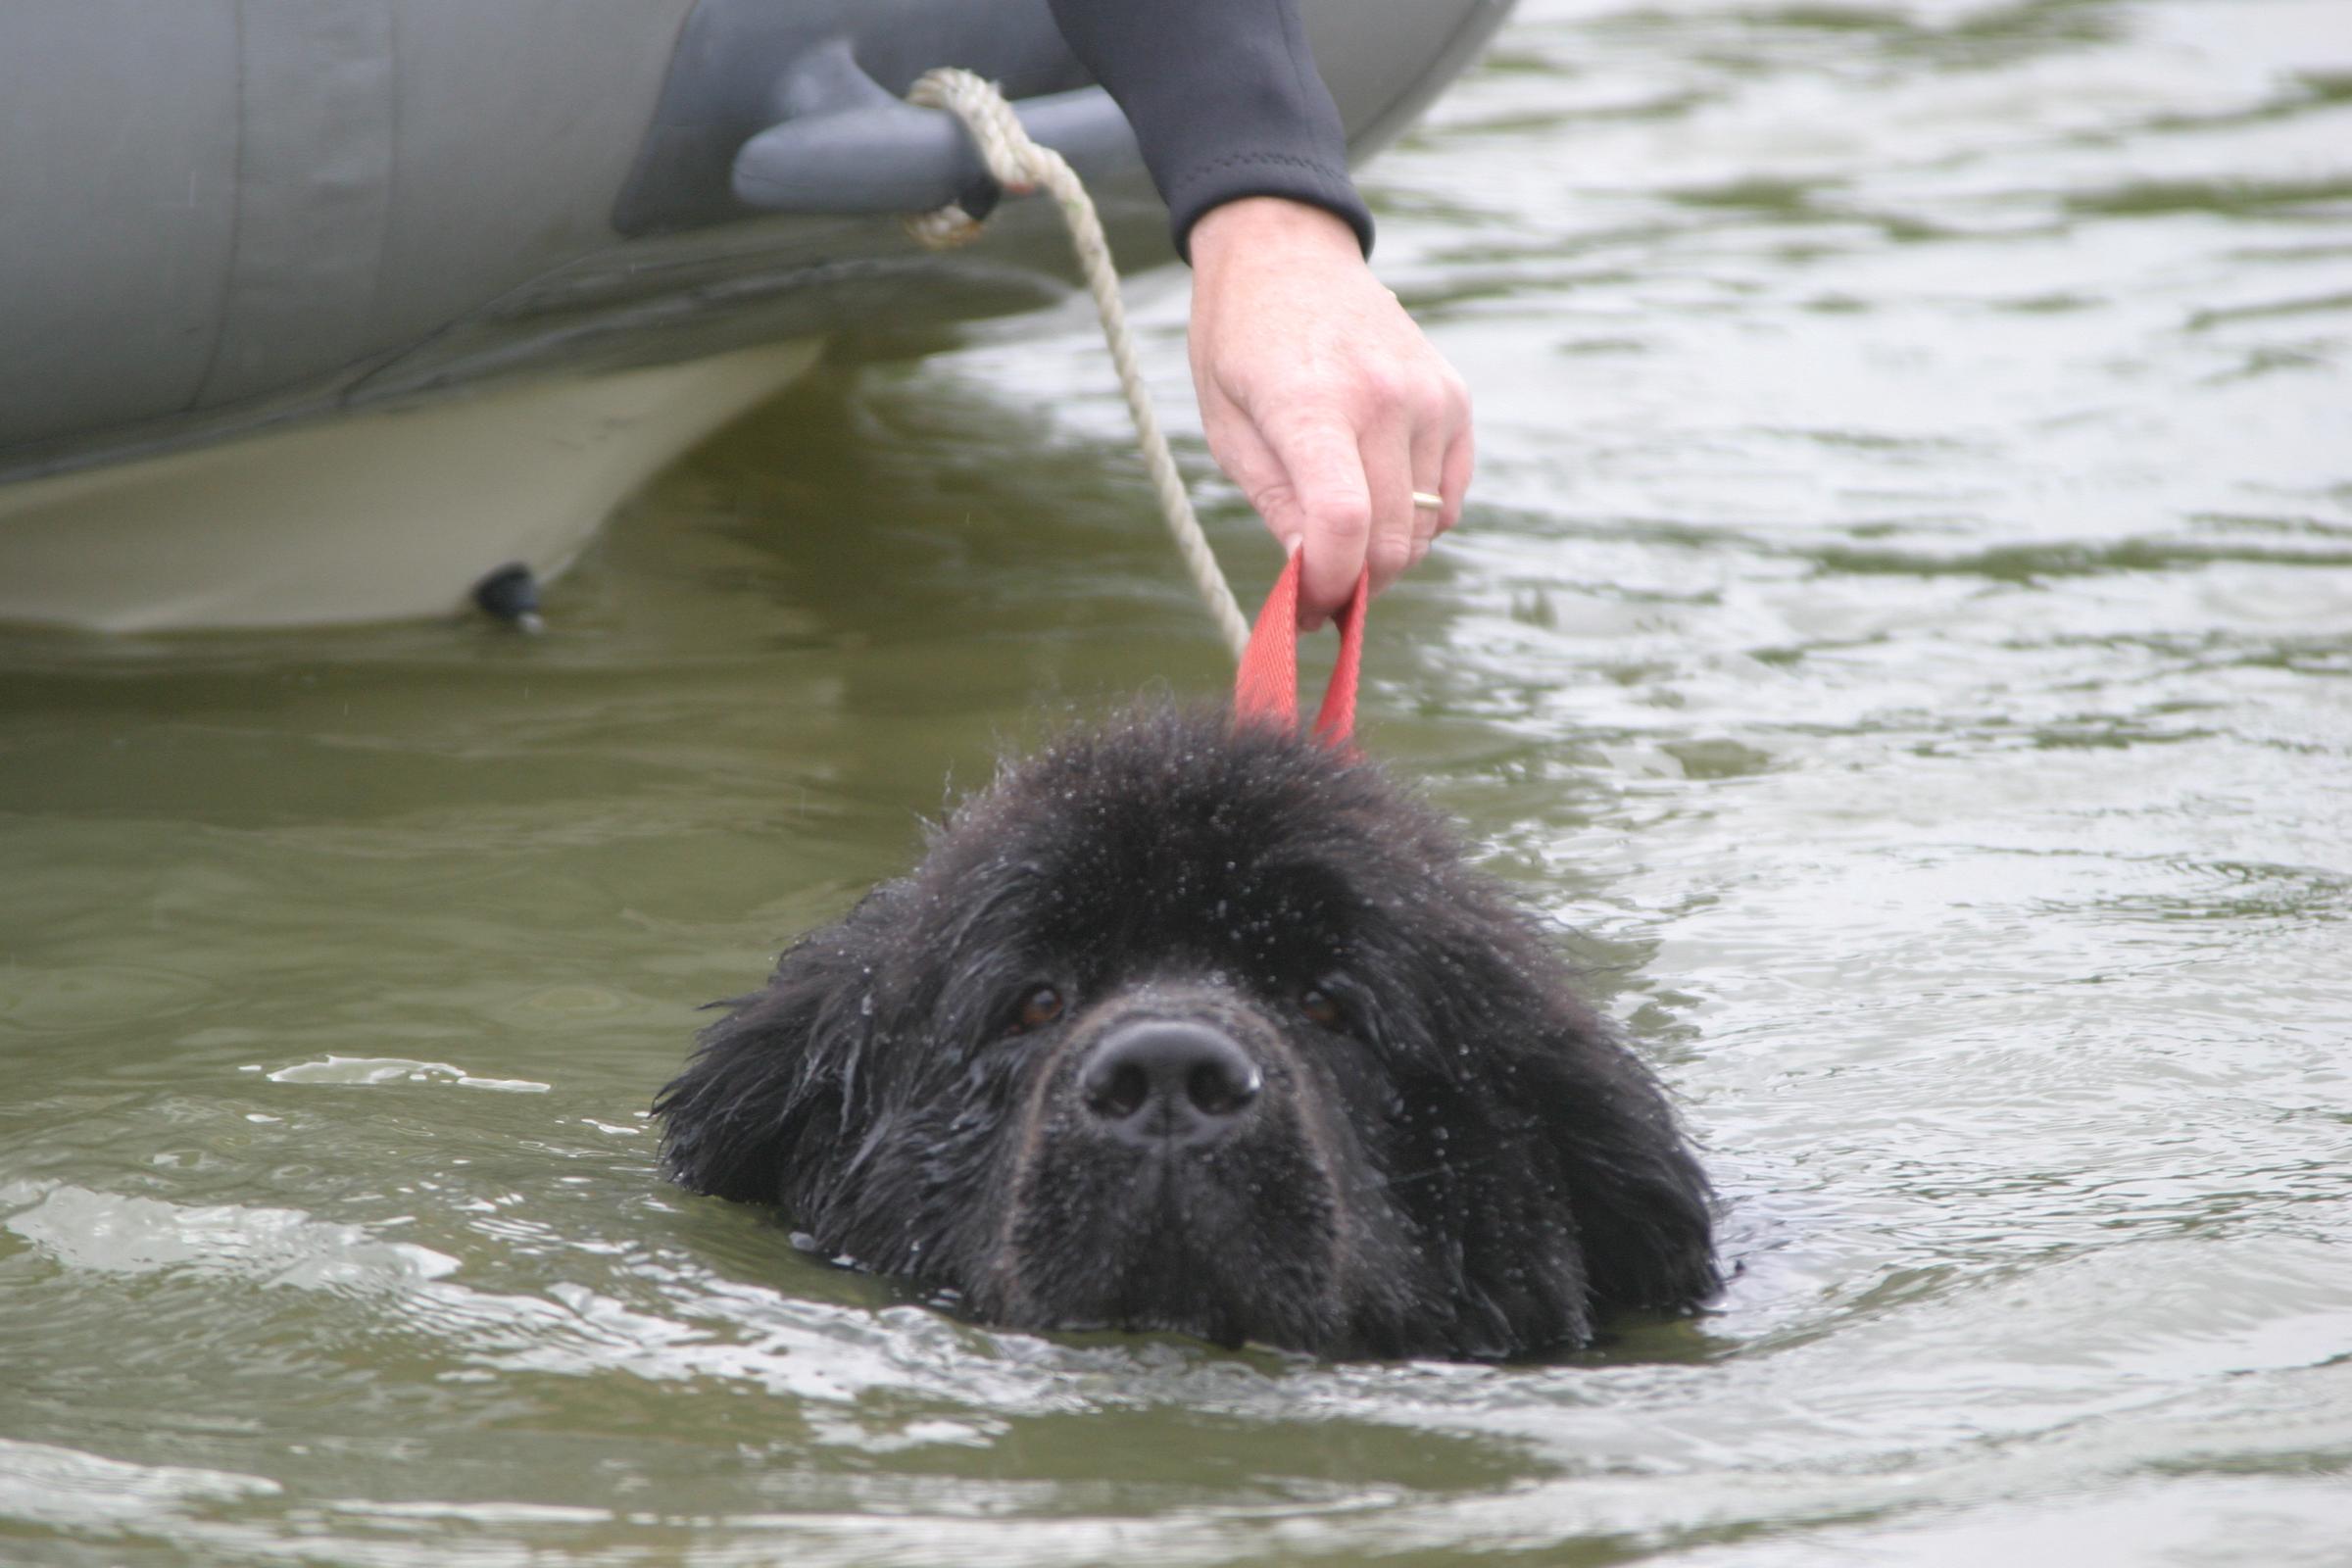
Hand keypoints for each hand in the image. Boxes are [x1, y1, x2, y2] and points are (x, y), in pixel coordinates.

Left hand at [1186, 197, 1471, 627]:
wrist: (1287, 253)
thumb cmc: (1240, 345)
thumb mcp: (1227, 428)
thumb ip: (1275, 504)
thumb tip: (1312, 578)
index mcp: (1311, 403)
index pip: (1343, 522)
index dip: (1328, 585)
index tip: (1306, 609)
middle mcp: (1383, 397)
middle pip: (1391, 538)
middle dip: (1354, 586)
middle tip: (1319, 596)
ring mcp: (1428, 396)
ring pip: (1425, 527)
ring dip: (1386, 555)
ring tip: (1342, 541)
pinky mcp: (1454, 397)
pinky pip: (1451, 497)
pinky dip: (1421, 522)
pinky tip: (1379, 504)